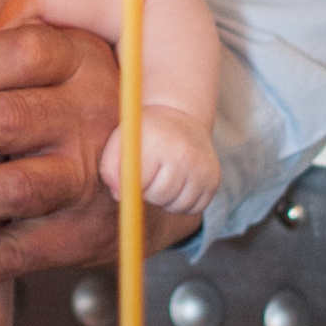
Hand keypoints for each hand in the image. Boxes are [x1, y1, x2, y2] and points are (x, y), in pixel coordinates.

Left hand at [0, 21, 204, 296]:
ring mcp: (90, 180)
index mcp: (80, 61)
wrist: (147, 184)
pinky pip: (16, 253)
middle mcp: (92, 116)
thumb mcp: (57, 66)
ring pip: (14, 188)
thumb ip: (0, 58)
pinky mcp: (79, 236)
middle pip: (12, 120)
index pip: (24, 54)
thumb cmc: (66, 108)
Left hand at [103, 104, 222, 222]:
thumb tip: (119, 196)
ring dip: (166, 201)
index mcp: (158, 142)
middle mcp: (185, 154)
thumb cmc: (145, 134)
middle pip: (160, 196)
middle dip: (150, 194)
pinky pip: (195, 208)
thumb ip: (111, 169)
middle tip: (150, 178)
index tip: (136, 176)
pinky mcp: (214, 179)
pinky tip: (179, 185)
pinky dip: (183, 203)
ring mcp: (203, 167)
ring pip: (178, 206)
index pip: (140, 184)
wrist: (180, 117)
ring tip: (164, 179)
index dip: (133, 186)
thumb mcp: (122, 141)